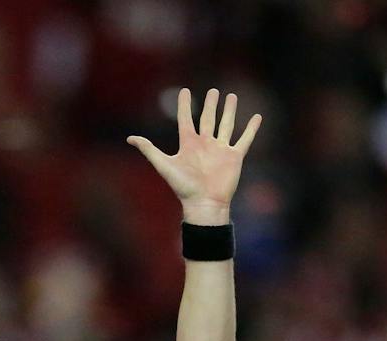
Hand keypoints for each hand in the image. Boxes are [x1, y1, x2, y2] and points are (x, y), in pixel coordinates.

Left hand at [128, 88, 261, 223]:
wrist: (203, 204)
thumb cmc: (183, 187)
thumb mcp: (164, 165)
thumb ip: (149, 150)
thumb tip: (130, 138)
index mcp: (189, 144)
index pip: (186, 119)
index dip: (184, 105)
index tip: (184, 91)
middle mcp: (205, 144)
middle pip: (208, 119)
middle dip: (210, 104)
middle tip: (213, 91)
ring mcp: (221, 149)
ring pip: (226, 125)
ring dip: (229, 111)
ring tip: (231, 96)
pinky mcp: (235, 157)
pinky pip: (245, 139)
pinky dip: (251, 129)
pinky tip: (257, 117)